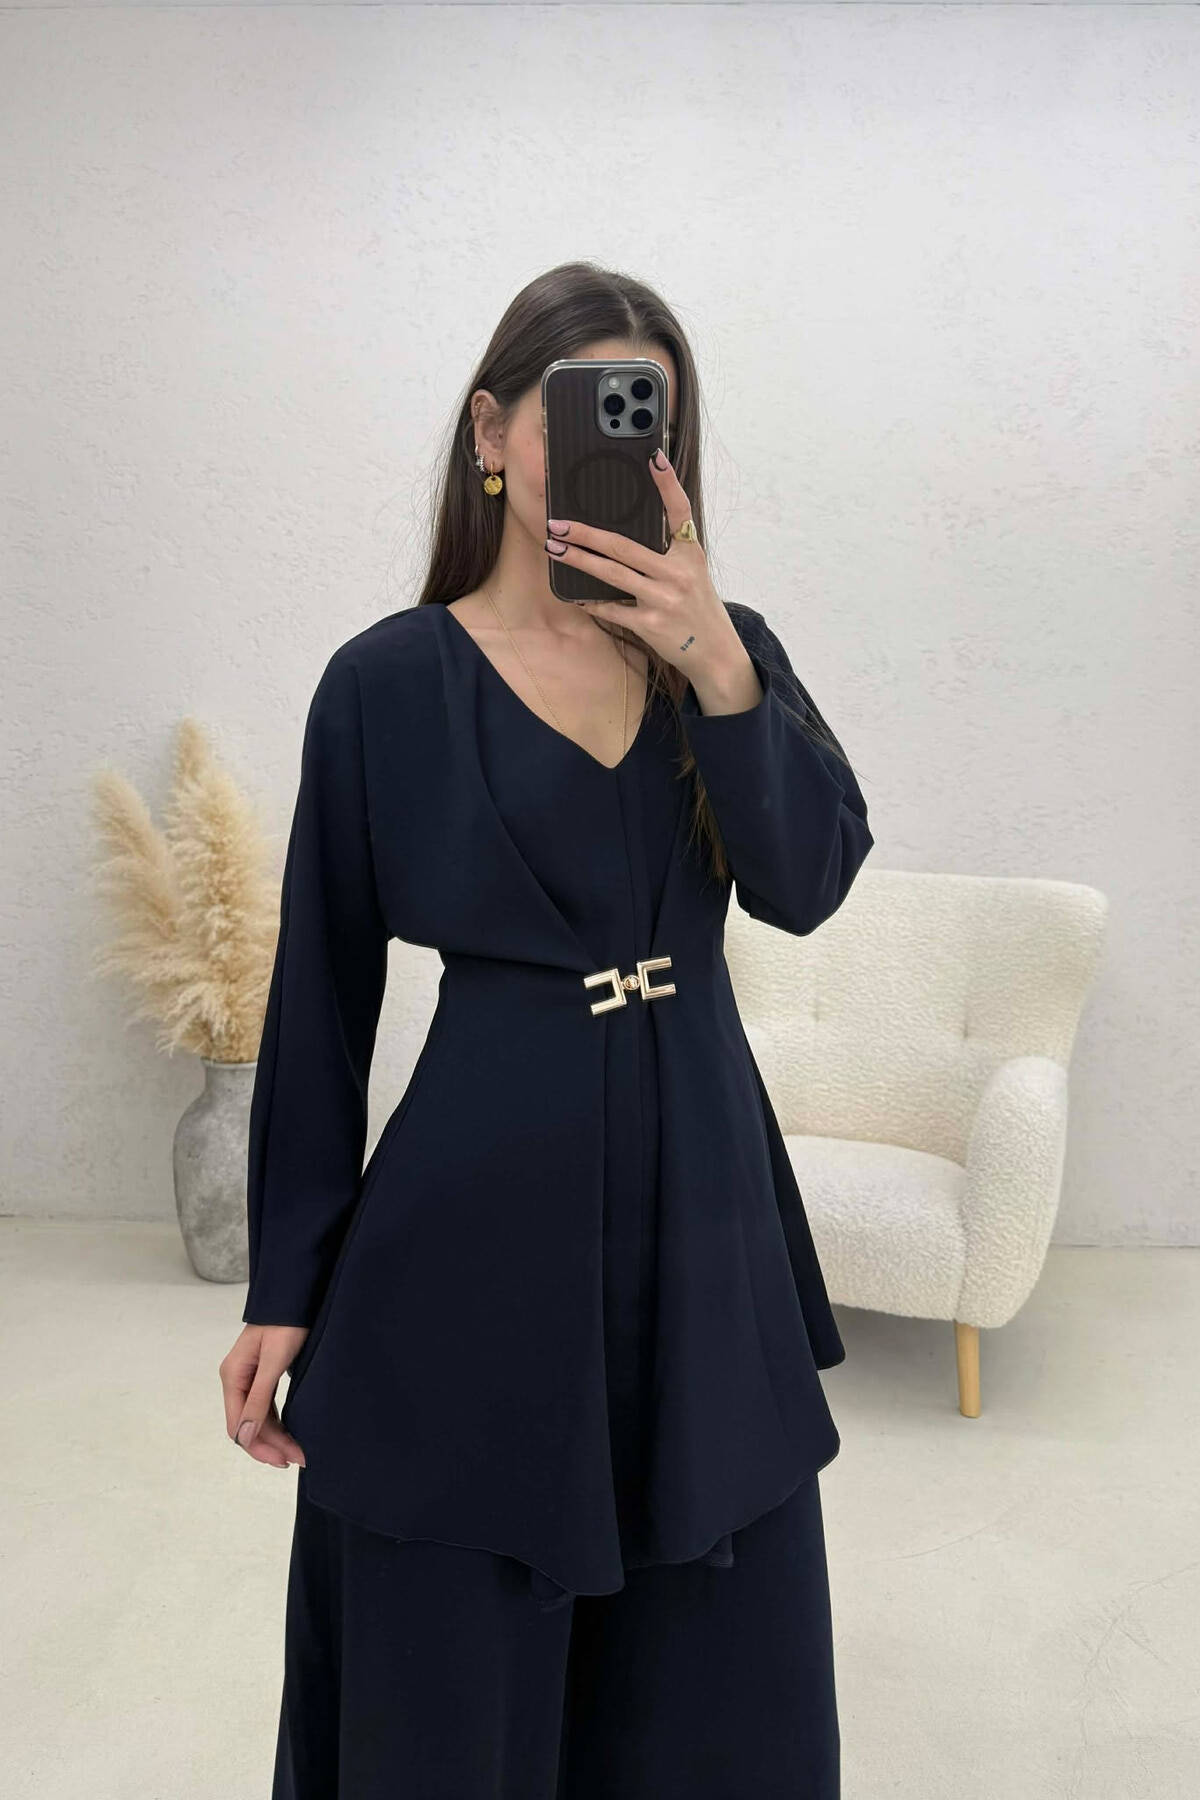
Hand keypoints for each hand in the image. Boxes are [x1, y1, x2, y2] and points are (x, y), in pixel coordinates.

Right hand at [220, 1323, 308, 1468]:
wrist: (295, 1296)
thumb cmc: (286, 1323)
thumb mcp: (273, 1361)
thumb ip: (259, 1398)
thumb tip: (245, 1436)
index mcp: (233, 1376)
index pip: (237, 1425)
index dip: (258, 1446)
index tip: (282, 1460)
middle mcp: (237, 1380)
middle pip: (248, 1425)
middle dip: (271, 1445)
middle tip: (298, 1459)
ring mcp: (249, 1378)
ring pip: (259, 1419)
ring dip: (276, 1437)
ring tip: (298, 1453)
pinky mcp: (264, 1376)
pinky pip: (267, 1408)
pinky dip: (278, 1423)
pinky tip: (292, 1434)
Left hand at [544, 450, 754, 700]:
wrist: (715, 652)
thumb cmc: (697, 607)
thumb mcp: (692, 572)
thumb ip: (667, 552)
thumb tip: (621, 537)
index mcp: (690, 553)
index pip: (680, 510)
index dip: (667, 484)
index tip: (654, 457)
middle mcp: (678, 573)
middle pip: (623, 546)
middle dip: (585, 533)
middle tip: (557, 523)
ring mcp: (663, 599)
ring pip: (612, 574)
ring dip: (578, 560)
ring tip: (554, 549)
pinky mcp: (651, 625)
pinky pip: (613, 609)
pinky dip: (593, 603)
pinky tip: (576, 596)